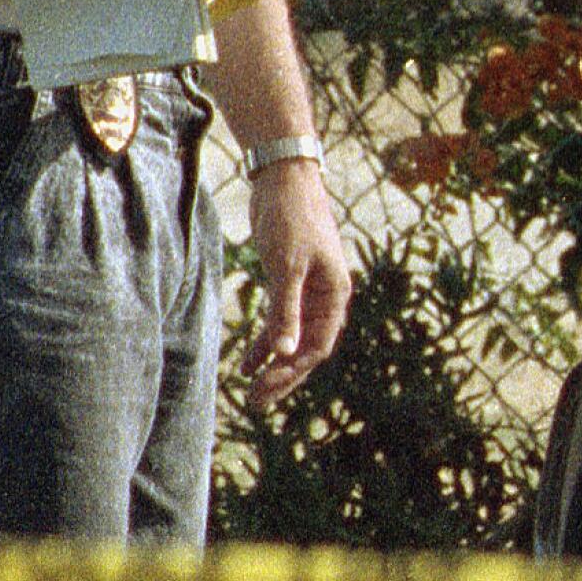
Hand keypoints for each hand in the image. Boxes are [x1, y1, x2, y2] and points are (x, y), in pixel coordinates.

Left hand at [241, 159, 351, 406]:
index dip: (293, 371)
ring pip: (291, 338)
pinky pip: (279, 321)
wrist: (283, 178)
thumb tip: (284, 353)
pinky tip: (247, 362)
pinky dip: (265, 342)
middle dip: (283, 376)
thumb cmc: (292, 218)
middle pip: (306, 348)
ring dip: (273, 364)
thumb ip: (286, 311)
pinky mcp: (288, 282)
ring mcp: (307, 291)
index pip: (317, 346)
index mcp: (335, 295)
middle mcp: (325, 297)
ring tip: (251, 390)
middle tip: (258, 403)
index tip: (267, 387)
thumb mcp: (287, 267)